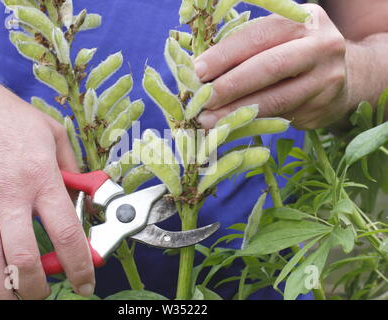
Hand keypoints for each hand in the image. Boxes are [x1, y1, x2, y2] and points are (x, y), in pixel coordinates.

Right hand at [0, 52, 93, 299]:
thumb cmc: (6, 116)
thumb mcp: (51, 133)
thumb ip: (72, 168)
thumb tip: (85, 197)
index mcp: (39, 176)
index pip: (65, 232)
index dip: (79, 265)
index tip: (86, 282)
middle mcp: (8, 196)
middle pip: (25, 258)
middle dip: (39, 287)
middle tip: (47, 292)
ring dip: (7, 292)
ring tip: (20, 298)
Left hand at [195, 4, 349, 129]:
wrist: (349, 76)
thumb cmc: (296, 53)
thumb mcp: (278, 39)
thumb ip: (246, 49)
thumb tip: (199, 72)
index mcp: (303, 19)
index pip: (258, 36)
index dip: (225, 55)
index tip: (197, 71)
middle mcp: (321, 46)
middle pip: (270, 66)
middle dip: (230, 86)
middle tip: (201, 100)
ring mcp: (326, 79)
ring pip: (276, 99)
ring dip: (236, 112)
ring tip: (208, 120)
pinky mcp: (322, 108)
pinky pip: (279, 117)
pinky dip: (250, 122)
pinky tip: (229, 125)